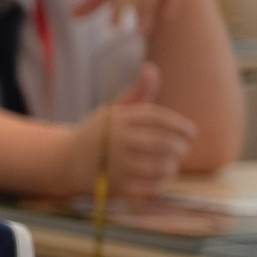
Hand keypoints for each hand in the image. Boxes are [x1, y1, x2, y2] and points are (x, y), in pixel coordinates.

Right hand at [62, 64, 197, 198]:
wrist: (65, 161)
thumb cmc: (96, 134)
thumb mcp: (113, 111)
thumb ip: (137, 92)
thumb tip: (151, 68)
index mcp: (119, 119)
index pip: (158, 118)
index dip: (180, 125)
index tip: (191, 132)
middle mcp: (117, 141)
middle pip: (163, 143)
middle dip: (180, 148)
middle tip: (182, 150)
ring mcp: (117, 165)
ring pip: (160, 166)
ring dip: (171, 166)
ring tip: (171, 165)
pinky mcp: (116, 186)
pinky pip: (150, 187)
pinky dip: (160, 184)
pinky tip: (159, 180)